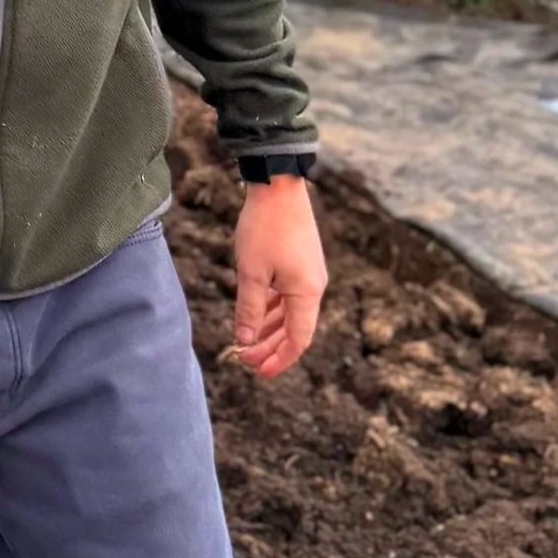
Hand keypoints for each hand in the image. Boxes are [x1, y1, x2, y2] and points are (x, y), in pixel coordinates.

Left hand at [229, 176, 326, 378]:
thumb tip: (245, 342)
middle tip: (245, 362)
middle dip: (270, 348)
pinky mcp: (299, 263)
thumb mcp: (251, 272)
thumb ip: (248, 309)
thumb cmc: (264, 227)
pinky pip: (286, 295)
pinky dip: (270, 309)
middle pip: (293, 329)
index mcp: (307, 293)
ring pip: (288, 312)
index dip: (279, 359)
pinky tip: (254, 316)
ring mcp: (307, 274)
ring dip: (269, 329)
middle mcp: (313, 287)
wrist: (278, 185)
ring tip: (246, 343)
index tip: (257, 372)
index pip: (298, 340)